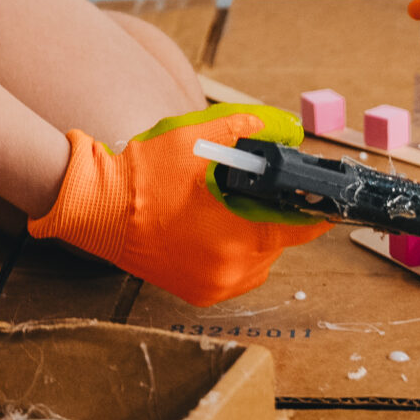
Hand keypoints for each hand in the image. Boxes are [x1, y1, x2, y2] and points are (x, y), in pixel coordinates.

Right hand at [26, 103, 326, 305]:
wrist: (95, 210)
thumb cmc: (141, 179)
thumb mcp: (194, 140)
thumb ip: (240, 130)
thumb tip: (274, 126)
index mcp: (239, 237)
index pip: (300, 228)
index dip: (314, 209)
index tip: (324, 199)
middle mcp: (232, 270)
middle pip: (277, 241)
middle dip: (271, 213)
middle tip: (252, 190)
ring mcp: (215, 286)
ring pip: (258, 258)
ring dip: (252, 234)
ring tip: (226, 207)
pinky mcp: (198, 293)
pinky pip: (234, 271)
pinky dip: (232, 250)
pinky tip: (212, 227)